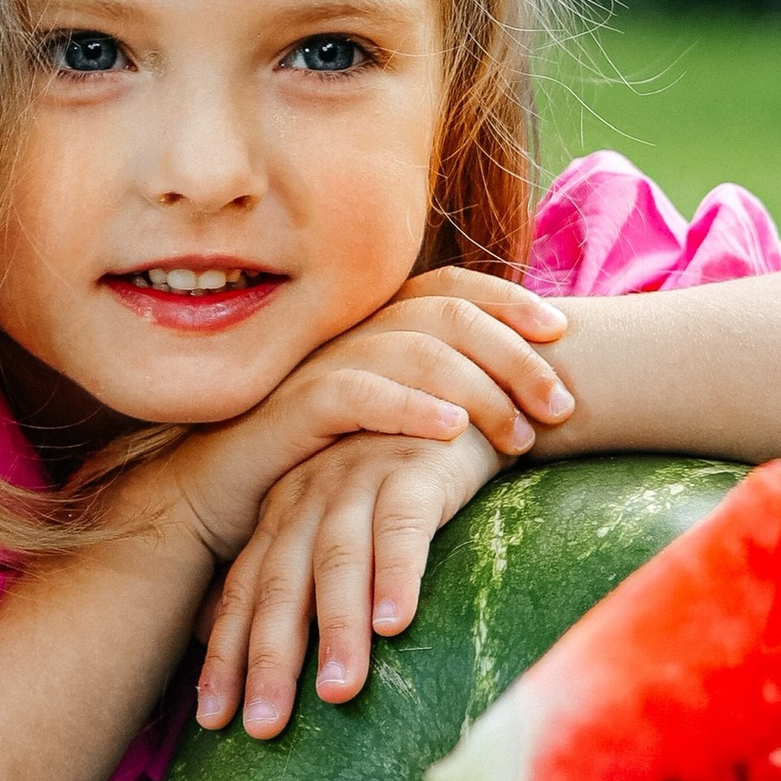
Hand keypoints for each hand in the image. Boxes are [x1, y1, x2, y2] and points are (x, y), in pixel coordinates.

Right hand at [151, 267, 572, 563]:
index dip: (510, 300)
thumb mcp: (382, 423)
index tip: (562, 332)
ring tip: (519, 435)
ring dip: (479, 389)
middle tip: (560, 405)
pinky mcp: (292, 407)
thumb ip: (435, 394)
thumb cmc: (312, 460)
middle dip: (514, 355)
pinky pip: (358, 393)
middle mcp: (349, 332)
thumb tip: (522, 396)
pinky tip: (450, 431)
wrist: (218, 494)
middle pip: (447, 315)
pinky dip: (409, 407)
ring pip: (413, 350)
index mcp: (374, 325)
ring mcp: (320, 365)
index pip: (452, 286)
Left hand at [197, 426, 505, 735]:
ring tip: (338, 694)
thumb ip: (307, 583)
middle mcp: (310, 498)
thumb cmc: (396, 481)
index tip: (212, 721)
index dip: (226, 655)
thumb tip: (268, 666)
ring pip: (340, 561)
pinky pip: (404, 527)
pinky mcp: (415, 469)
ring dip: (338, 630)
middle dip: (269, 658)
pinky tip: (396, 624)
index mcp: (283, 516)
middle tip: (264, 727)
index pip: (244, 593)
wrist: (459, 402)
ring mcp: (359, 479)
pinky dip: (398, 575)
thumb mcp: (340, 525)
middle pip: (282, 584)